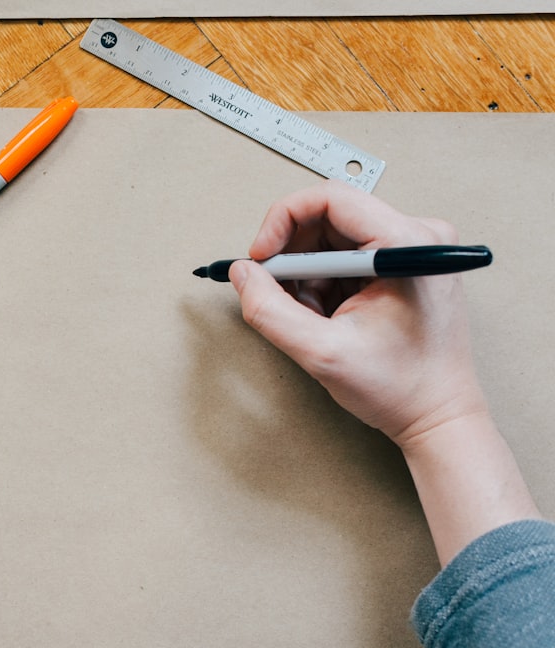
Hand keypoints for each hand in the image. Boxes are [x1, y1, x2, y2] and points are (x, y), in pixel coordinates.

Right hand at [229, 180, 488, 449]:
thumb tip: (242, 273)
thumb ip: (269, 309)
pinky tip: (330, 316)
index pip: (329, 199)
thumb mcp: (320, 352)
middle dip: (293, 257)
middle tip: (278, 295)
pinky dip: (324, 283)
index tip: (259, 257)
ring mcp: (411, 248)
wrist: (438, 416)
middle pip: (329, 216)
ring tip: (314, 317)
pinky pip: (346, 255)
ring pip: (333, 238)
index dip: (282, 222)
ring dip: (307, 275)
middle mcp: (415, 236)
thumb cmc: (401, 388)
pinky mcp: (403, 263)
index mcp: (405, 245)